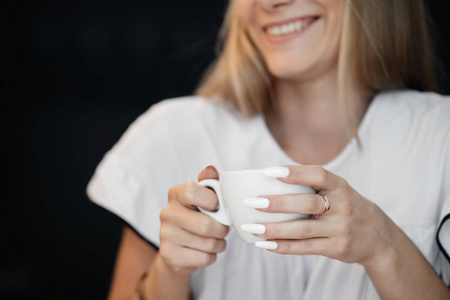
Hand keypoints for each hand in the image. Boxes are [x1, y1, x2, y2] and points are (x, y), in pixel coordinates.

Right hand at [159, 166, 228, 274]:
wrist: (178, 250)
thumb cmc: (196, 217)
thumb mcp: (203, 198)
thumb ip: (210, 182)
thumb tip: (211, 169)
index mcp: (176, 194)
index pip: (192, 191)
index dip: (211, 200)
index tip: (215, 206)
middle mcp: (167, 213)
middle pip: (205, 225)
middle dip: (221, 229)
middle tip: (221, 228)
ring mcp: (166, 235)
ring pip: (208, 243)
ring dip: (219, 244)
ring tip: (213, 239)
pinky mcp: (170, 255)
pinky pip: (205, 258)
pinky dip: (212, 256)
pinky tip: (204, 251)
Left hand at [247, 165, 392, 266]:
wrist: (378, 237)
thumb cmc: (346, 207)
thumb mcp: (338, 191)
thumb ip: (313, 186)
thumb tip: (269, 181)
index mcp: (340, 186)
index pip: (318, 174)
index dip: (294, 172)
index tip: (269, 171)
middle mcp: (343, 205)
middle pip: (307, 203)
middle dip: (278, 203)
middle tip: (253, 202)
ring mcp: (341, 228)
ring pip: (302, 229)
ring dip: (274, 229)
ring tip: (252, 227)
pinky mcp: (337, 248)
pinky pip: (306, 248)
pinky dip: (284, 246)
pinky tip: (265, 244)